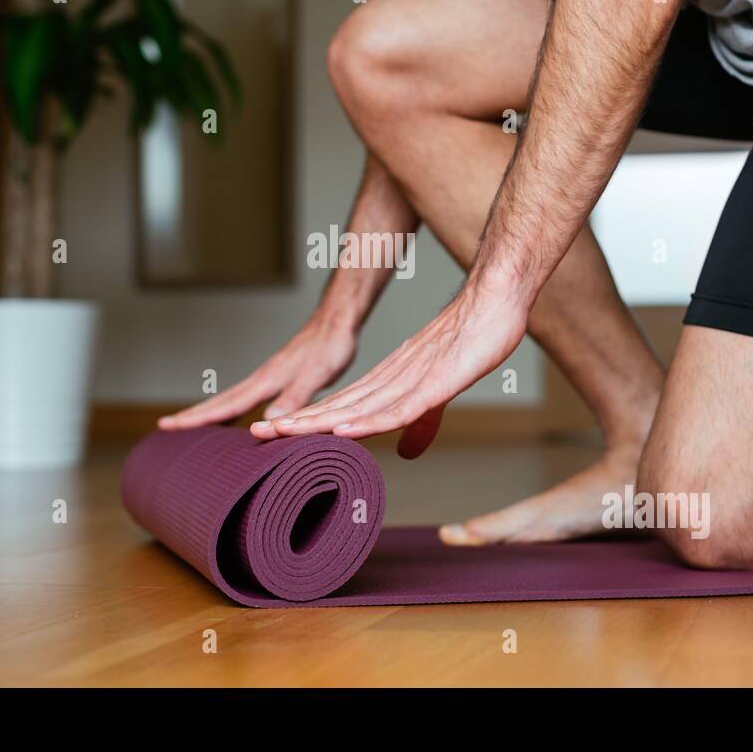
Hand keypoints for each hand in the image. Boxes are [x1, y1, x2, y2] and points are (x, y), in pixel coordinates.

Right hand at [158, 314, 357, 429]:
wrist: (336, 321)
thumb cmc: (328, 347)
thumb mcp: (314, 376)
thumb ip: (292, 398)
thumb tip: (267, 423)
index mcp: (265, 382)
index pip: (224, 405)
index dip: (197, 418)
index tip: (169, 426)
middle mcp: (260, 380)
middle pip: (219, 402)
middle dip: (191, 416)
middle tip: (164, 427)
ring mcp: (266, 379)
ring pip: (230, 400)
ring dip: (208, 413)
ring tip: (188, 426)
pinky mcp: (276, 379)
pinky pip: (245, 399)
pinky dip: (231, 410)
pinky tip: (234, 419)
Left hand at [249, 281, 528, 457]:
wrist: (496, 299)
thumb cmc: (472, 339)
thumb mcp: (440, 392)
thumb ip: (422, 422)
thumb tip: (407, 452)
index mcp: (389, 381)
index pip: (340, 406)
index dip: (307, 422)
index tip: (273, 435)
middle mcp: (391, 379)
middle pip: (338, 406)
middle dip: (297, 423)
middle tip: (256, 434)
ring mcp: (410, 379)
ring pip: (357, 407)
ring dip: (318, 422)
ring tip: (281, 433)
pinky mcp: (434, 383)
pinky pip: (397, 408)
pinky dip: (368, 421)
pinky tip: (342, 431)